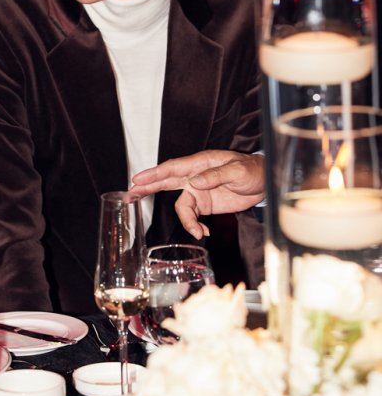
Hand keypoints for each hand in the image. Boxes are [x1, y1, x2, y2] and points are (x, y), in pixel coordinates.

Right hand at [131, 150, 264, 239]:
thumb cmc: (252, 170)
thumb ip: (215, 176)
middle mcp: (195, 176)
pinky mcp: (205, 204)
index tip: (138, 179)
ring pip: (181, 206)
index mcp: (200, 163)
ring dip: (186, 220)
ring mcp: (199, 191)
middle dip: (148, 188)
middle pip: (166, 181)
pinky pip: (192, 216)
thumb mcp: (237, 171)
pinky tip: (204, 232)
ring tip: (197, 231)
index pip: (172, 168)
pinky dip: (195, 226)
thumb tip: (195, 183)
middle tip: (131, 194)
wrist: (264, 183)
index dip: (154, 174)